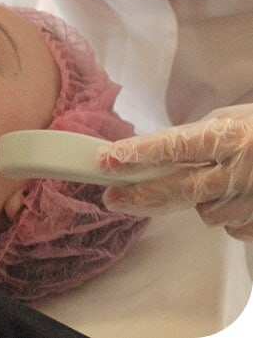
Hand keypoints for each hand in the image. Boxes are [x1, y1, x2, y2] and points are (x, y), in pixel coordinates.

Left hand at [98, 104, 252, 240]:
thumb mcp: (235, 121)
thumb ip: (196, 139)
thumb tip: (154, 154)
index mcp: (231, 137)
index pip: (175, 147)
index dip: (139, 153)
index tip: (108, 158)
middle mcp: (240, 172)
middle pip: (177, 190)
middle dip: (140, 195)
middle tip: (111, 197)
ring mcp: (251, 202)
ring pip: (202, 211)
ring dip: (197, 199)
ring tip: (217, 180)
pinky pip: (229, 225)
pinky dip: (226, 212)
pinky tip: (240, 195)